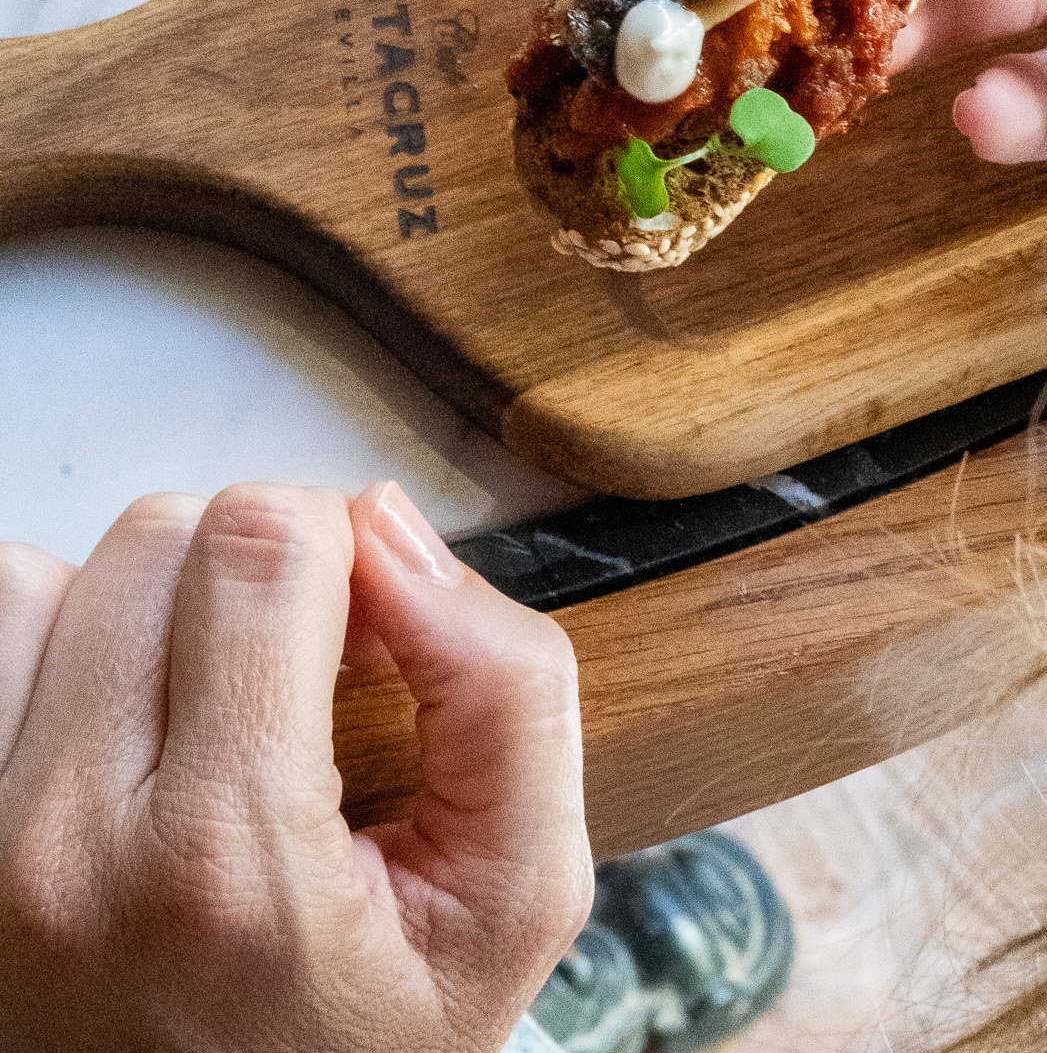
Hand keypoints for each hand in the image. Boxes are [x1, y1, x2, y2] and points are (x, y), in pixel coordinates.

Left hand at [0, 482, 592, 1051]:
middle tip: (293, 679)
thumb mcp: (509, 906)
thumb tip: (389, 527)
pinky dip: (55, 646)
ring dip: (142, 606)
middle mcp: (68, 845)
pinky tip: (117, 721)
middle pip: (166, 536)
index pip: (265, 543)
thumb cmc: (358, 1047)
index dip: (343, 549)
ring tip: (200, 704)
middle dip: (256, 574)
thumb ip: (506, 696)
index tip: (366, 628)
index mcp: (230, 857)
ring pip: (56, 571)